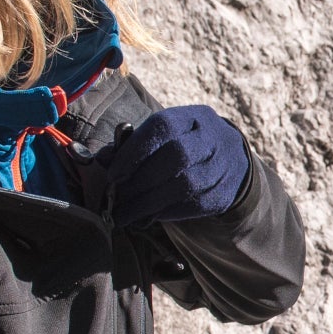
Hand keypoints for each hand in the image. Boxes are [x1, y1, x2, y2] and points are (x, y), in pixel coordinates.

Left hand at [106, 105, 250, 225]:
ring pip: (185, 185)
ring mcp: (221, 167)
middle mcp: (211, 138)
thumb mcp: (165, 136)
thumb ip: (134, 145)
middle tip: (116, 197)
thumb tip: (101, 160)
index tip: (113, 174)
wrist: (230, 161)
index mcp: (192, 117)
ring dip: (149, 202)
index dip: (135, 150)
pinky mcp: (223, 194)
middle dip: (141, 180)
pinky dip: (166, 213)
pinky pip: (193, 205)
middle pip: (177, 156)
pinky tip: (148, 216)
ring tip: (125, 213)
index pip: (163, 126)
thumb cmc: (184, 145)